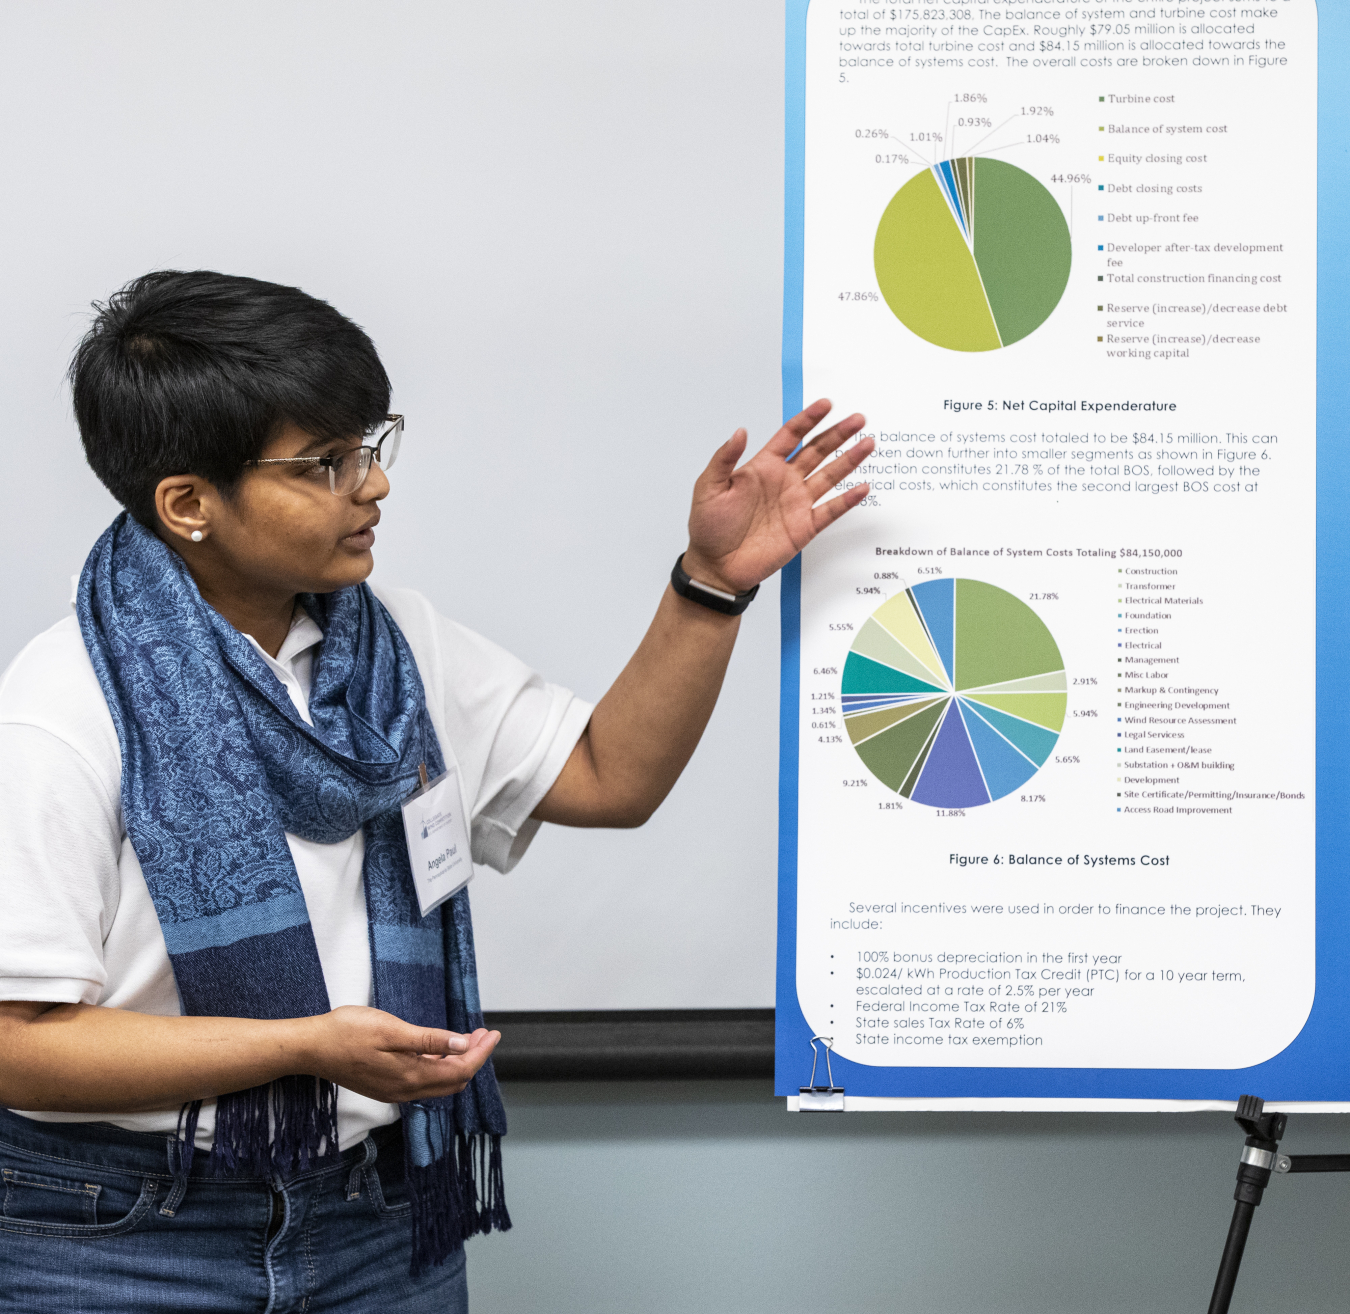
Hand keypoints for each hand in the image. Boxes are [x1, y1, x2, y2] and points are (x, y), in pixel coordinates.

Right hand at [305, 1005, 499, 1103]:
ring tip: (469, 1038)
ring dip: (458, 1062)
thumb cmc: (348, 1032)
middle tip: (484, 1033)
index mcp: (410, 1077)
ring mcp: (394, 1091)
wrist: (311, 1048)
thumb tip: (463, 1047)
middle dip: (474, 1058)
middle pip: (453, 1080)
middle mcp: (405, 1090)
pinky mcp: (385, 1086)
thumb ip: (429, 1040)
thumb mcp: (392, 1030)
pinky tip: (440, 1050)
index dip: (481, 1053)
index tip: (493, 1034)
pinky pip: (423, 1082)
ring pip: (439, 1083)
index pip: (460, 1070)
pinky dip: (440, 1067)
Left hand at [680, 399, 871, 594]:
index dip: (808, 419)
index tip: (826, 405)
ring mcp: (797, 504)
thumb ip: (725, 458)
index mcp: (763, 467)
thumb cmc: (709, 527)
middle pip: (817, 451)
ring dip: (849, 460)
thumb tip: (740, 431)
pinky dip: (847, 500)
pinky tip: (862, 487)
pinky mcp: (804, 527)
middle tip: (858, 419)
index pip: (791, 436)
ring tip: (867, 443)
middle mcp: (784, 481)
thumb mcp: (709, 488)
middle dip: (838, 434)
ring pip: (829, 476)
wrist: (716, 566)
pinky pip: (831, 510)